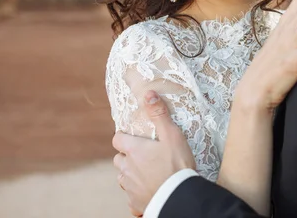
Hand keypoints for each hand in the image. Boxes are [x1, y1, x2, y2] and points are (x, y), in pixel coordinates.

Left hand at [112, 90, 195, 215]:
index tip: (132, 137)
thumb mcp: (172, 135)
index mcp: (133, 151)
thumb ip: (159, 114)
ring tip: (145, 173)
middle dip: (126, 156)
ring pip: (123, 177)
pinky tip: (148, 191)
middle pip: (118, 159)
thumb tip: (148, 94)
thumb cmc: (176, 164)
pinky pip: (131, 197)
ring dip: (130, 174)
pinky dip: (136, 193)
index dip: (123, 137)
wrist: (179, 195)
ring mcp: (130, 187)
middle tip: (142, 155)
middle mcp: (127, 168)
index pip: (117, 140)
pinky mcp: (135, 202)